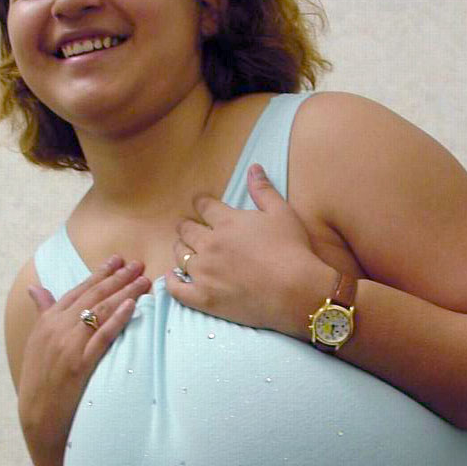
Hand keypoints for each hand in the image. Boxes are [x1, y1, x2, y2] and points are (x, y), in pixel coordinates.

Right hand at [18, 257, 150, 454]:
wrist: (38, 415)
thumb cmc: (40, 379)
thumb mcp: (37, 342)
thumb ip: (43, 312)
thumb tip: (36, 288)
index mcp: (48, 321)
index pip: (78, 290)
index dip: (99, 274)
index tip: (117, 260)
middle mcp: (57, 328)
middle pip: (92, 296)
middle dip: (117, 278)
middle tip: (138, 264)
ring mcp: (68, 345)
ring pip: (100, 311)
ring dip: (124, 293)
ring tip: (143, 280)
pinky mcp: (79, 364)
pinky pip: (102, 336)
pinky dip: (117, 319)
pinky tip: (132, 306)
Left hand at [165, 163, 330, 332]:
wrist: (295, 291)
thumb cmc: (292, 250)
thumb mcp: (282, 213)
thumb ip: (264, 190)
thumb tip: (253, 168)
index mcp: (227, 222)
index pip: (205, 206)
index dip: (201, 203)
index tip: (200, 204)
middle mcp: (210, 244)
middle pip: (188, 230)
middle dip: (187, 226)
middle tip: (188, 228)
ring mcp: (204, 272)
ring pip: (180, 255)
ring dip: (180, 249)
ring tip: (183, 249)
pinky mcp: (204, 298)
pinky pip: (176, 289)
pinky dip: (171, 281)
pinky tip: (171, 276)